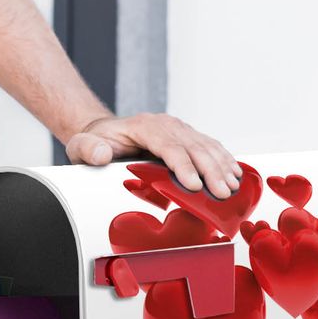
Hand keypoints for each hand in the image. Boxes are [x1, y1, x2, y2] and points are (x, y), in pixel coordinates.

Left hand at [65, 112, 242, 197]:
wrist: (103, 133)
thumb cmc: (95, 143)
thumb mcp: (82, 146)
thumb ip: (89, 150)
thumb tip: (101, 154)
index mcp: (144, 126)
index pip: (168, 145)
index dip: (183, 165)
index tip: (194, 185)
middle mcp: (165, 125)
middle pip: (193, 146)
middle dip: (211, 171)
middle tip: (222, 194)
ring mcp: (179, 129)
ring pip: (206, 146)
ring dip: (222, 166)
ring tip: (233, 188)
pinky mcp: (187, 137)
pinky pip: (210, 147)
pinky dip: (224, 160)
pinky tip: (235, 175)